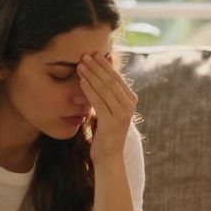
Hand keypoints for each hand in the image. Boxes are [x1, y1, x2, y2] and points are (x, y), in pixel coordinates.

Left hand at [77, 51, 134, 166]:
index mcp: (130, 100)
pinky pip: (98, 102)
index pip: (116, 77)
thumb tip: (102, 70)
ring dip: (91, 75)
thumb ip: (107, 92)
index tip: (92, 54)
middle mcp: (129, 105)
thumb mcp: (107, 108)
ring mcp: (122, 114)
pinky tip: (81, 82)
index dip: (104, 64)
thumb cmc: (105, 132)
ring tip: (80, 65)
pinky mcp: (112, 122)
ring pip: (105, 89)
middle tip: (84, 56)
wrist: (109, 156)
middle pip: (111, 81)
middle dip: (96, 67)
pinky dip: (89, 90)